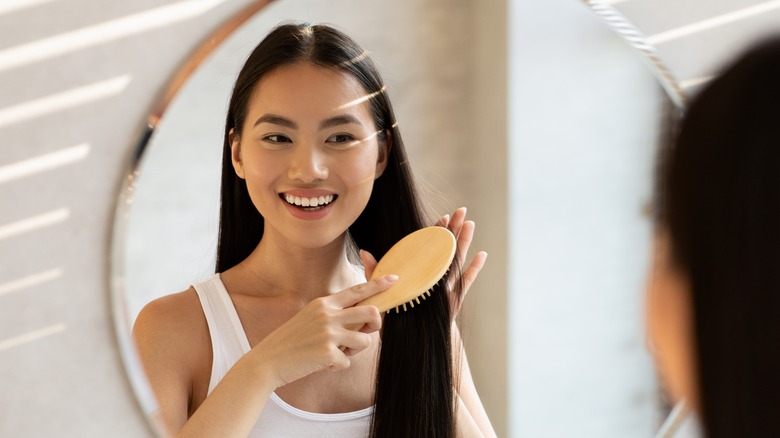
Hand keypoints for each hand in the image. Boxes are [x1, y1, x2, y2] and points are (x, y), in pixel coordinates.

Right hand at [250, 275, 396, 387]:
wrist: (268, 360)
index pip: (357, 291)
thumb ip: (335, 314)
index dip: (378, 284)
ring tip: (335, 353)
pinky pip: (348, 361)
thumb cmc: (292, 341)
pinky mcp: (327, 352)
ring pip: (365, 340)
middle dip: (375, 326)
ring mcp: (328, 333)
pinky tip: (321, 363)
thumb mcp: (311, 318)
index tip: (394, 279)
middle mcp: (328, 314)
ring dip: (354, 351)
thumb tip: (363, 317)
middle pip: (371, 312)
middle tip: (365, 333)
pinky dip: (338, 366)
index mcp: (324, 303)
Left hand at [359, 208, 486, 319]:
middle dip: (453, 229)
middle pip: (446, 249)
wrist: (412, 341)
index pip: (429, 247)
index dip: (435, 232)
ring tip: (470, 224)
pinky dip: (474, 269)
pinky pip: (465, 282)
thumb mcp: (383, 292)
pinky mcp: (453, 299)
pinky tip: (482, 255)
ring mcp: (446, 287)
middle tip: (461, 211)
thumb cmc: (398, 317)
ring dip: (464, 242)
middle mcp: (435, 277)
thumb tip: (364, 252)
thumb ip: (375, 273)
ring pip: (456, 260)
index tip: (441, 216)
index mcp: (420, 273)